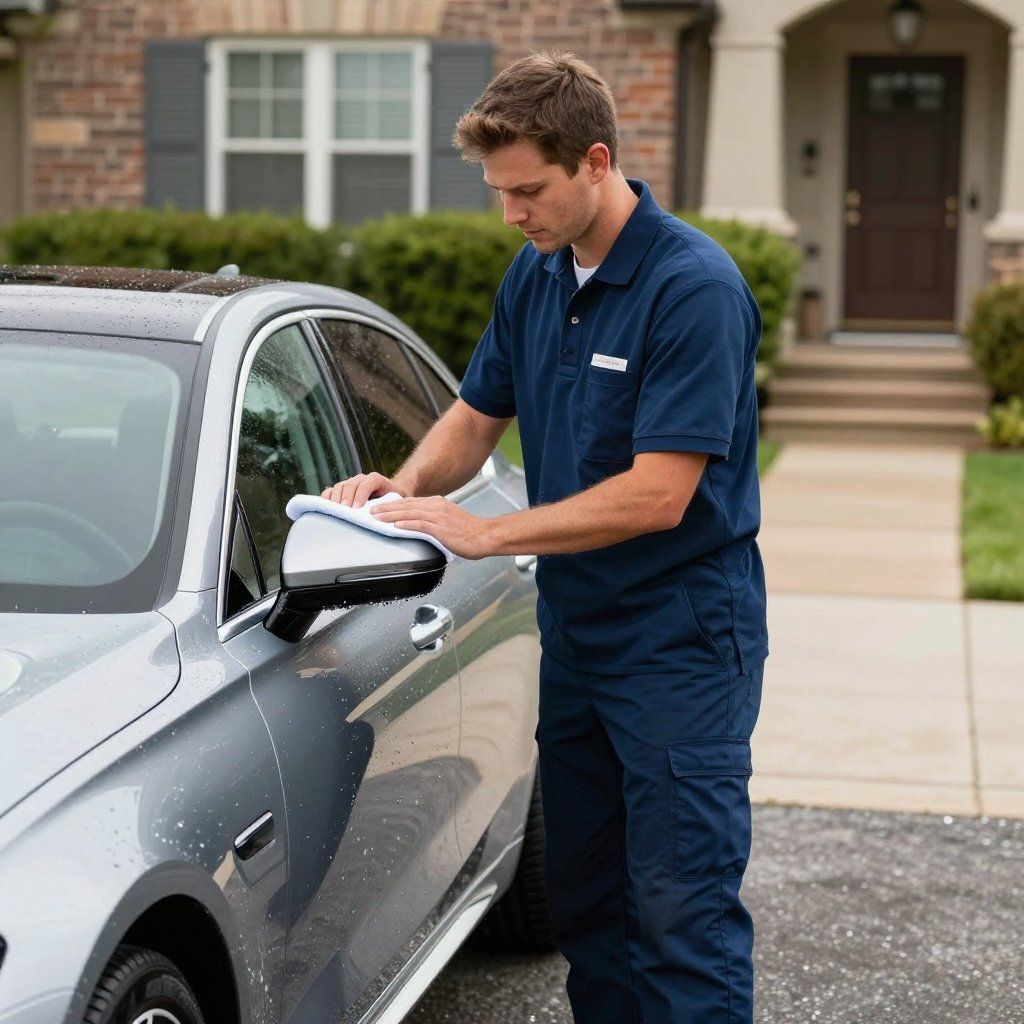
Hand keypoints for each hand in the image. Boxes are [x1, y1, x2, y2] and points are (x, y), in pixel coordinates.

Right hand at [321, 472, 405, 508]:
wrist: (388, 494)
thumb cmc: (391, 501)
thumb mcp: (394, 502)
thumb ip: (388, 506)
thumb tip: (381, 516)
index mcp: (376, 479)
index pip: (366, 484)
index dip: (360, 495)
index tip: (356, 509)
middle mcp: (362, 478)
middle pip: (351, 485)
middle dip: (347, 498)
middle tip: (344, 510)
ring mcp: (350, 482)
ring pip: (340, 486)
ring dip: (336, 499)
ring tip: (335, 510)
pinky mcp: (341, 489)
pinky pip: (331, 491)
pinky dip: (327, 498)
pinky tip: (327, 507)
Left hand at [369, 495, 494, 559]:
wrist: (486, 536)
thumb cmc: (469, 532)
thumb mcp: (449, 521)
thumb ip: (433, 521)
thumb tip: (419, 526)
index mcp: (438, 504)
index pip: (410, 503)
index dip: (393, 505)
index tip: (380, 508)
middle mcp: (437, 507)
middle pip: (407, 505)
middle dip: (387, 508)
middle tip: (371, 511)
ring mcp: (439, 516)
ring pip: (410, 513)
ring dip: (392, 515)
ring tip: (377, 518)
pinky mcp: (442, 528)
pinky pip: (421, 524)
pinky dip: (408, 524)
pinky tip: (397, 526)